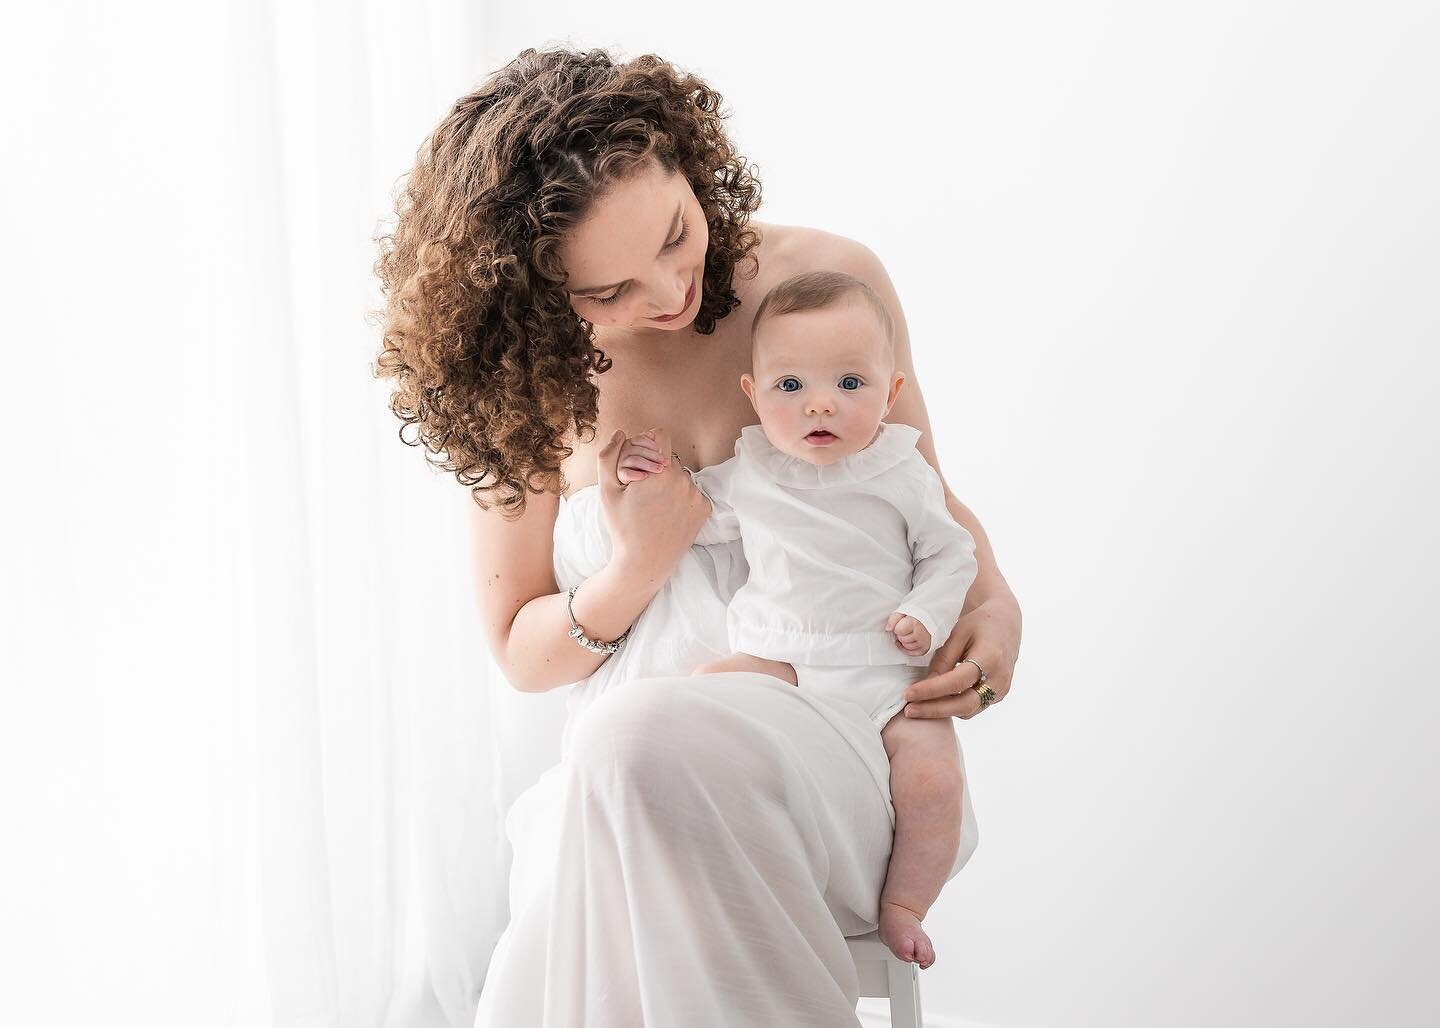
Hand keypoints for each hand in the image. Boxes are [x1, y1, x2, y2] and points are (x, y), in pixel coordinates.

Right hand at [596, 426, 707, 578]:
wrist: (645, 564)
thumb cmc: (622, 527)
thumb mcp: (607, 492)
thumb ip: (609, 456)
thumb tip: (621, 433)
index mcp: (660, 472)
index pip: (660, 435)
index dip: (646, 446)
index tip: (639, 464)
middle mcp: (683, 480)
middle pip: (669, 457)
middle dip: (656, 467)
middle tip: (641, 492)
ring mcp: (696, 495)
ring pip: (681, 475)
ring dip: (669, 483)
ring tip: (654, 507)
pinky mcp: (704, 509)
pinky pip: (691, 492)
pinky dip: (680, 499)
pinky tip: (667, 516)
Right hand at [615, 428, 668, 485]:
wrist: (638, 483)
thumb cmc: (645, 466)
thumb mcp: (649, 453)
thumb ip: (650, 443)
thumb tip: (652, 434)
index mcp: (630, 443)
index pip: (639, 439)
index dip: (650, 444)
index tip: (661, 450)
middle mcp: (624, 451)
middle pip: (638, 450)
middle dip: (653, 455)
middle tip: (664, 462)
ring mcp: (621, 463)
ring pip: (634, 460)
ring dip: (649, 464)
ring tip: (660, 469)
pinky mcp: (620, 475)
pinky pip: (626, 473)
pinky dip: (636, 474)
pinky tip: (645, 476)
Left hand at [884, 612, 930, 655]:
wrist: (933, 616)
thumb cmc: (918, 614)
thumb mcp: (904, 611)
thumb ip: (894, 618)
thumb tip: (888, 629)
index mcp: (915, 623)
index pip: (898, 630)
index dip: (897, 627)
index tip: (902, 623)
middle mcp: (920, 634)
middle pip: (902, 639)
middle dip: (901, 634)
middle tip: (906, 628)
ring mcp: (924, 642)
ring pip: (907, 647)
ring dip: (905, 641)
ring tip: (909, 633)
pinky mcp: (926, 648)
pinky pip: (913, 653)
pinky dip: (908, 649)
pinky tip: (906, 642)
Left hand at [900, 593, 1021, 719]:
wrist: (1005, 622)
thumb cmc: (979, 623)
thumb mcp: (958, 633)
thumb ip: (943, 660)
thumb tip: (924, 686)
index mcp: (990, 658)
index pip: (957, 682)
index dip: (931, 691)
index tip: (908, 694)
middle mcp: (1000, 678)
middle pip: (964, 705)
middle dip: (934, 710)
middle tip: (908, 710)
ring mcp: (1001, 689)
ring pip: (968, 710)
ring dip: (942, 711)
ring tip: (916, 706)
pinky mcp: (999, 695)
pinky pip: (973, 707)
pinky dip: (953, 707)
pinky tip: (934, 701)